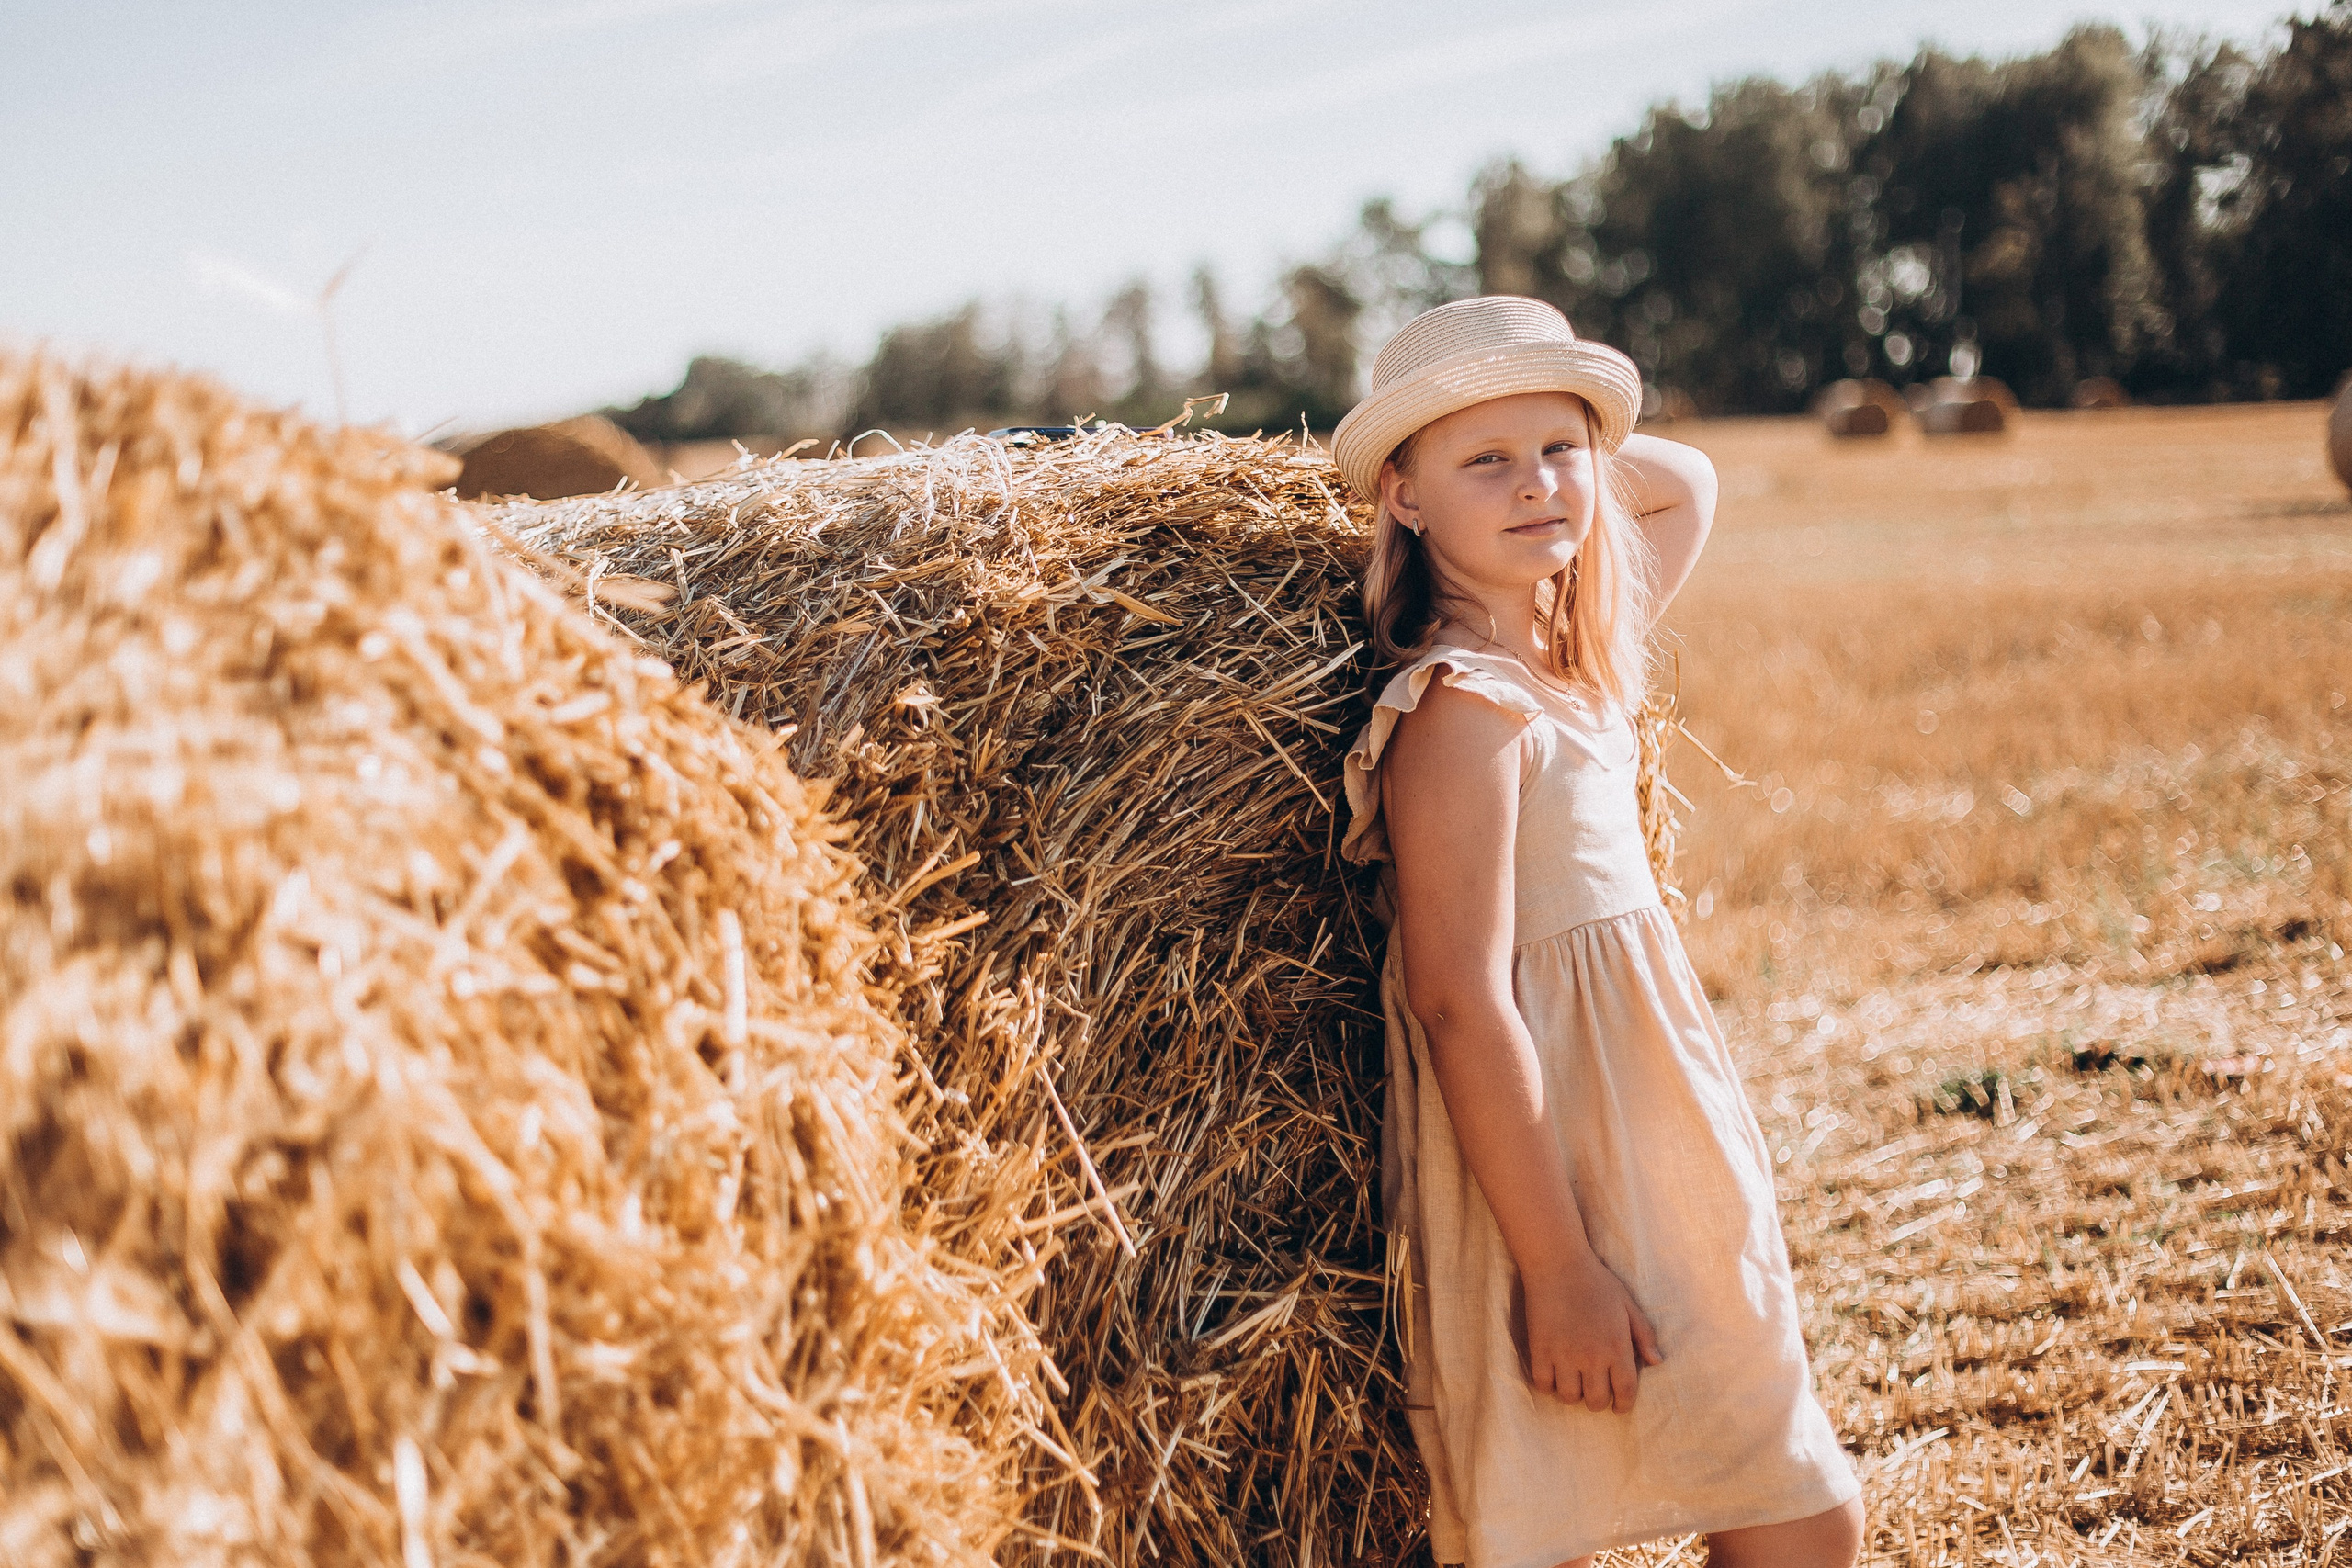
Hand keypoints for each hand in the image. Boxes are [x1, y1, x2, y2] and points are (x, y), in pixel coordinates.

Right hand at [1518, 1250, 1663, 1413]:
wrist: (1558, 1265)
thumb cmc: (1597, 1283)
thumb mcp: (1629, 1305)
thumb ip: (1644, 1335)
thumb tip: (1657, 1362)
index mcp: (1617, 1348)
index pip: (1625, 1392)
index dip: (1623, 1405)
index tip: (1619, 1406)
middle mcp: (1591, 1357)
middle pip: (1596, 1401)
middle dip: (1598, 1401)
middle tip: (1596, 1391)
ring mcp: (1564, 1356)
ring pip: (1569, 1397)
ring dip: (1574, 1394)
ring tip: (1574, 1383)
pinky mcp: (1540, 1350)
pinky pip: (1543, 1384)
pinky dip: (1549, 1385)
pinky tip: (1554, 1375)